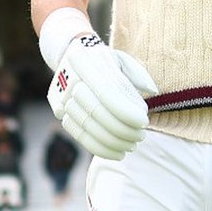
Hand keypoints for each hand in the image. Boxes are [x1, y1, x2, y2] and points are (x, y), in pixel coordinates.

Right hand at [47, 33, 158, 159]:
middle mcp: (71, 79)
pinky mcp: (59, 111)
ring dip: (113, 141)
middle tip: (141, 136)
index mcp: (87, 61)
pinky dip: (100, 148)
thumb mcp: (121, 58)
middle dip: (122, 129)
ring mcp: (62, 96)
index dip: (125, 110)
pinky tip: (118, 153)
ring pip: (88, 126)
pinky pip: (79, 135)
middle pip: (97, 111)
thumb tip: (152, 91)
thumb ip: (138, 73)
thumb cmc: (104, 61)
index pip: (107, 92)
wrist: (70, 57)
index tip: (144, 122)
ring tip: (132, 146)